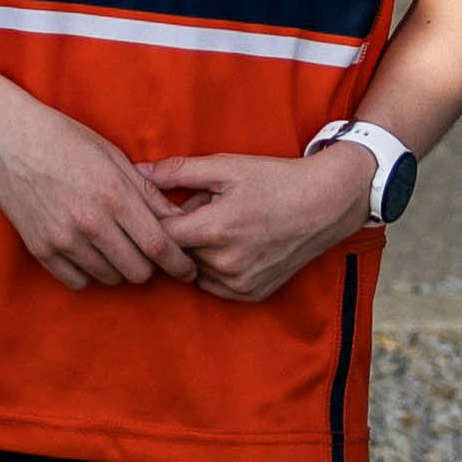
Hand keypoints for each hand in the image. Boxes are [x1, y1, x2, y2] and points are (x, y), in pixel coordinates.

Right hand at [0, 85, 190, 290]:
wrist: (7, 140)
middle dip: (151, 267)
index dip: (179, 264)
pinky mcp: (41, 249)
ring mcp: (62, 239)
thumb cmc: (64, 139)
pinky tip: (90, 252)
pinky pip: (78, 281)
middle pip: (137, 270)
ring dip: (120, 268)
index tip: (187, 269)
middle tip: (149, 253)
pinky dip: (90, 272)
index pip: (158, 246)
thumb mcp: (113, 156)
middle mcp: (89, 222)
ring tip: (117, 246)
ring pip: (109, 277)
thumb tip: (178, 219)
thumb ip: (147, 192)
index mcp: (113, 195)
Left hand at [144, 144, 376, 301]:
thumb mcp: (225, 166)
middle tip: (202, 208)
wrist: (324, 203)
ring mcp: (240, 283)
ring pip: (194, 270)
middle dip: (181, 231)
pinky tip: (232, 244)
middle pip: (177, 253)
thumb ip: (177, 172)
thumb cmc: (274, 179)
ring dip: (197, 250)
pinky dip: (213, 268)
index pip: (159, 236)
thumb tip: (137, 172)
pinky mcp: (252, 294)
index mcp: (214, 230)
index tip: (164, 204)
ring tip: (221, 224)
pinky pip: (213, 285)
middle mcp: (225, 264)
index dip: (156, 219)